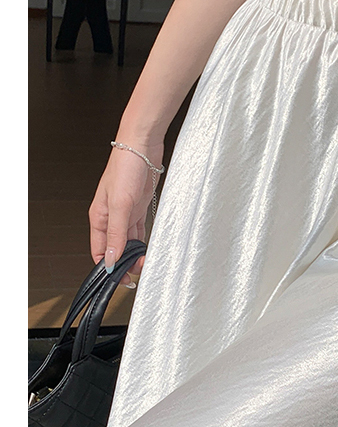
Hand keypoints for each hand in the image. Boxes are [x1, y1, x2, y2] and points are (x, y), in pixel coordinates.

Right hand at [89, 140, 164, 286]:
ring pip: (128, 241)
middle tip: (138, 273)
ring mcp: (125, 212)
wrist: (142, 146)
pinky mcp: (139, 207)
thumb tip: (111, 260)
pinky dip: (142, 242)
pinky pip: (138, 231)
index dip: (108, 268)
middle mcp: (111, 217)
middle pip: (115, 249)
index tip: (120, 280)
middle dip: (125, 263)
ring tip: (145, 263)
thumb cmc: (126, 168)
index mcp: (99, 218)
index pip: (99, 251)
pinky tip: (148, 249)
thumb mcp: (121, 205)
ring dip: (135, 254)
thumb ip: (117, 234)